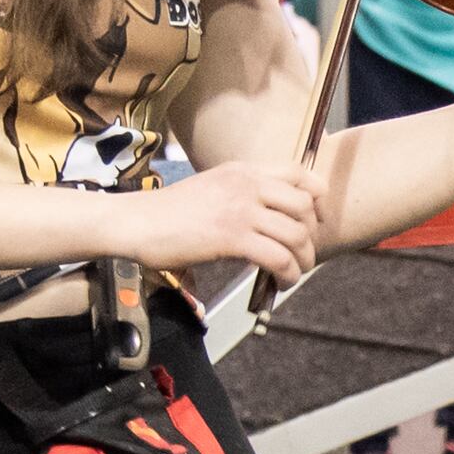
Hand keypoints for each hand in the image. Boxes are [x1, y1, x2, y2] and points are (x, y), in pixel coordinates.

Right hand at [113, 159, 323, 285]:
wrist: (137, 222)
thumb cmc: (169, 212)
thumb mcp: (213, 188)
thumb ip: (243, 195)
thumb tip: (271, 221)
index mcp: (243, 170)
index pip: (299, 172)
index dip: (316, 197)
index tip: (314, 220)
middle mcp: (247, 184)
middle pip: (304, 206)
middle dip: (310, 235)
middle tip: (303, 254)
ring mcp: (241, 209)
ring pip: (295, 235)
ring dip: (302, 260)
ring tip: (293, 274)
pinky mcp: (232, 237)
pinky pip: (278, 258)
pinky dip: (287, 274)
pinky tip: (280, 283)